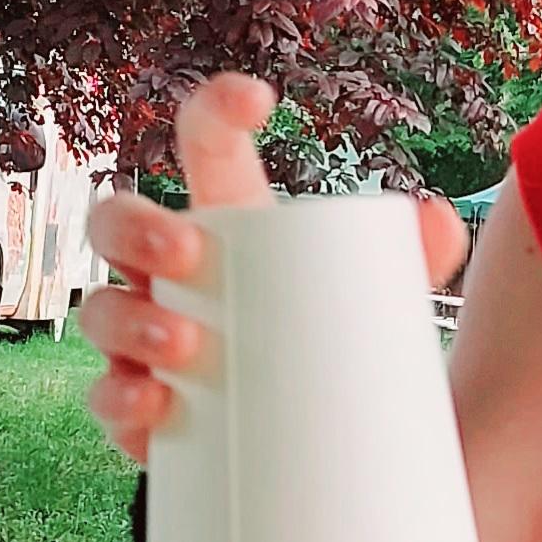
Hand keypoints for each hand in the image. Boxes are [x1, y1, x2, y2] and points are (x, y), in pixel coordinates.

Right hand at [81, 74, 464, 462]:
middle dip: (136, 226)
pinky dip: (122, 401)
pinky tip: (151, 404)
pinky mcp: (141, 409)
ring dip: (129, 320)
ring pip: (103, 310)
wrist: (318, 440)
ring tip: (182, 344)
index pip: (204, 144)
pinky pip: (108, 399)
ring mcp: (144, 338)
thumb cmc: (331, 343)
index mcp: (226, 220)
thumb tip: (437, 219)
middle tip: (187, 251)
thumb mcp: (375, 297)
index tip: (257, 101)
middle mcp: (166, 271)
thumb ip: (410, 259)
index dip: (217, 109)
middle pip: (118, 221)